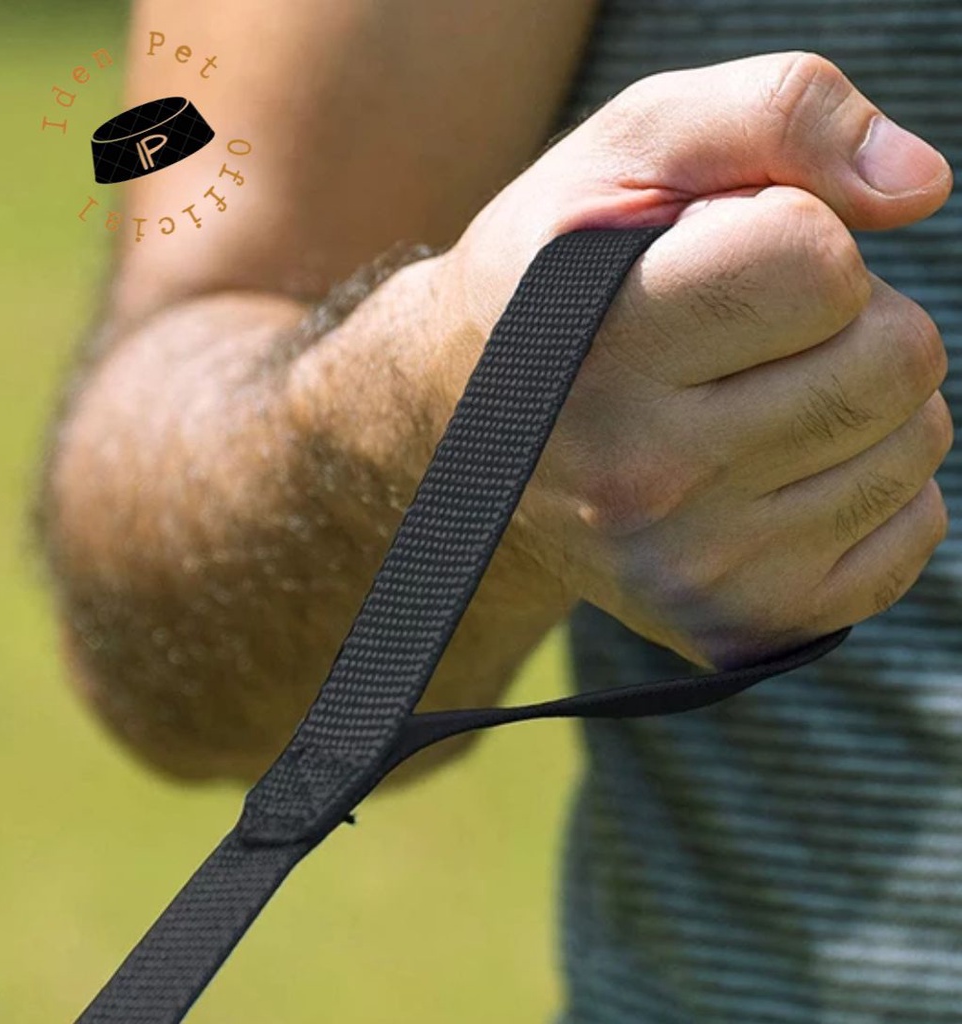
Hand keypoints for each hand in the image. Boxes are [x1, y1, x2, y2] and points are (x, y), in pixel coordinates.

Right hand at [434, 51, 953, 670]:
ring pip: (914, 443)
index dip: (796, 234)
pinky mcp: (740, 624)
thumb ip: (770, 114)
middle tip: (749, 332)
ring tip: (750, 398)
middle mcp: (638, 477)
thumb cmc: (556, 279)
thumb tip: (918, 186)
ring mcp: (694, 566)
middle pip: (895, 357)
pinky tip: (770, 472)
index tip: (724, 257)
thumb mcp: (628, 155)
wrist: (467, 434)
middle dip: (847, 317)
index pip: (815, 262)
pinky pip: (911, 534)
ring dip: (858, 399)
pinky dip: (864, 485)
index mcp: (598, 347)